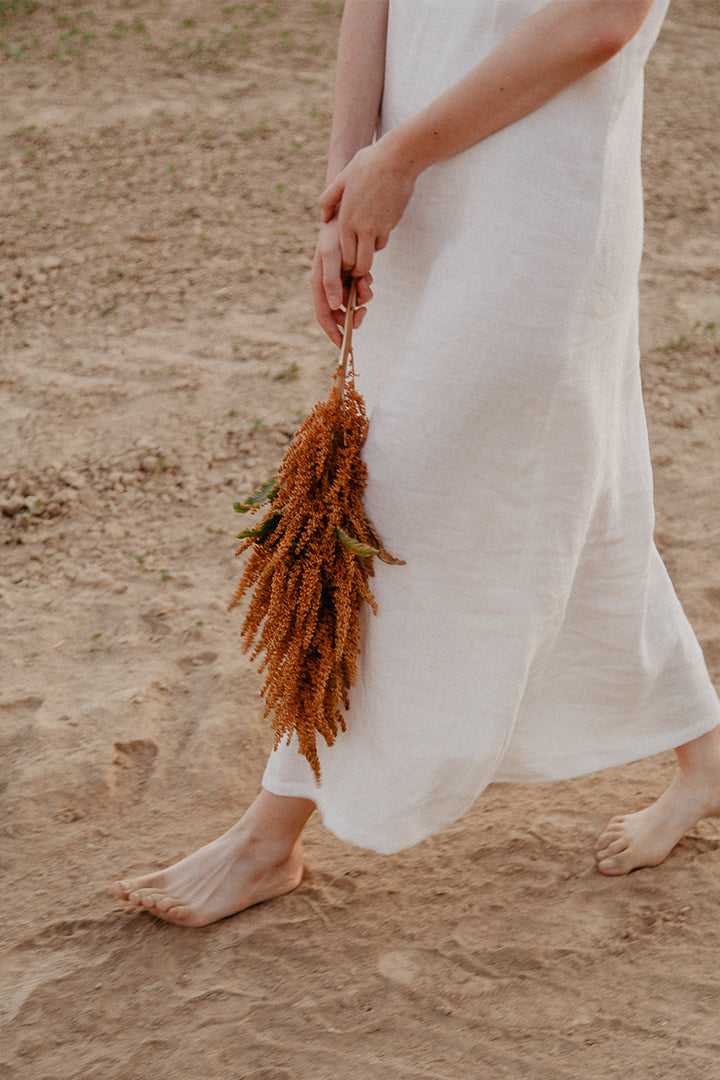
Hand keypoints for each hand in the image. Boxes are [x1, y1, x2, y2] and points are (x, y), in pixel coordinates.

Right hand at [311, 217, 372, 346]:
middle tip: (364, 312)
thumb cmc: (335, 231)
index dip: (332, 332)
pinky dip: (365, 287)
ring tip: (367, 286)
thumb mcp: (330, 255)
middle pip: (339, 313)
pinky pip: (359, 288)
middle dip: (352, 316)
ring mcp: (339, 279)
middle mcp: (327, 284)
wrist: (347, 211)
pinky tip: (368, 277)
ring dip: (361, 299)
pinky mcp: (351, 272)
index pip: (323, 315)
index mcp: (318, 282)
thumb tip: (335, 306)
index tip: (343, 346)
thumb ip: (330, 280)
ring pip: (352, 301)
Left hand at [320, 137, 417, 277]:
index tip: (345, 262)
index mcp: (346, 220)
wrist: (397, 159)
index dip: (345, 264)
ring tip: (366, 240)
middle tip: (357, 265)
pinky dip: (380, 237)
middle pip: (361, 265)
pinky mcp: (392, 223)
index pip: (345, 257)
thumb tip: (324, 220)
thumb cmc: (367, 165)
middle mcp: (362, 228)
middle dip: (359, 269)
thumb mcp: (341, 178)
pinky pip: (384, 238)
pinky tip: (378, 225)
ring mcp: (379, 228)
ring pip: (374, 252)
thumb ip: (328, 200)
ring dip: (370, 250)